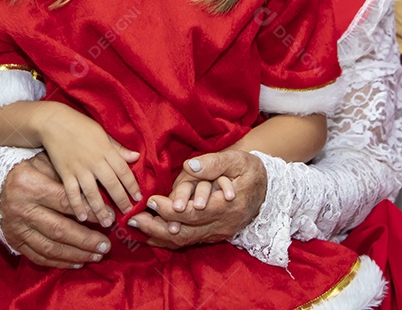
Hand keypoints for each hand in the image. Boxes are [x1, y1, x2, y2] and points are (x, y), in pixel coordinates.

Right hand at [0, 153, 110, 268]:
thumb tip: (102, 188)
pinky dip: (59, 263)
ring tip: (97, 256)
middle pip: (59, 229)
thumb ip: (70, 174)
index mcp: (30, 185)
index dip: (90, 211)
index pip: (65, 202)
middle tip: (106, 245)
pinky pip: (39, 257)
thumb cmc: (28, 170)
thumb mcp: (45, 162)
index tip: (110, 218)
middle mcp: (22, 208)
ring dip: (76, 254)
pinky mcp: (14, 242)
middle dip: (86, 240)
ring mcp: (17, 228)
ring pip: (50, 247)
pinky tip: (77, 262)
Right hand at [38, 106, 141, 225]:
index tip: (139, 198)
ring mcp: (79, 168)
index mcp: (106, 150)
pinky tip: (82, 217)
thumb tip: (136, 157)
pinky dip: (77, 205)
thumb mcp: (103, 133)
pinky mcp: (65, 173)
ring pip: (92, 192)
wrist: (54, 122)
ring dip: (100, 209)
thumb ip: (118, 148)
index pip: (123, 170)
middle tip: (127, 213)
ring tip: (107, 222)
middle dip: (121, 200)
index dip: (132, 185)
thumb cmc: (81, 126)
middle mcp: (94, 161)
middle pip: (111, 184)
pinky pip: (72, 192)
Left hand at [128, 150, 266, 248]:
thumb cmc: (249, 169)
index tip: (151, 201)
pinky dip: (168, 239)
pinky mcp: (215, 236)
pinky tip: (151, 233)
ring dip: (159, 235)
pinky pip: (189, 241)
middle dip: (157, 226)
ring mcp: (219, 233)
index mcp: (229, 206)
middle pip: (186, 232)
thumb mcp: (237, 159)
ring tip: (137, 226)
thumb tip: (189, 166)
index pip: (195, 213)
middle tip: (134, 217)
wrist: (268, 187)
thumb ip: (213, 163)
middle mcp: (223, 225)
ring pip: (185, 240)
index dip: (171, 209)